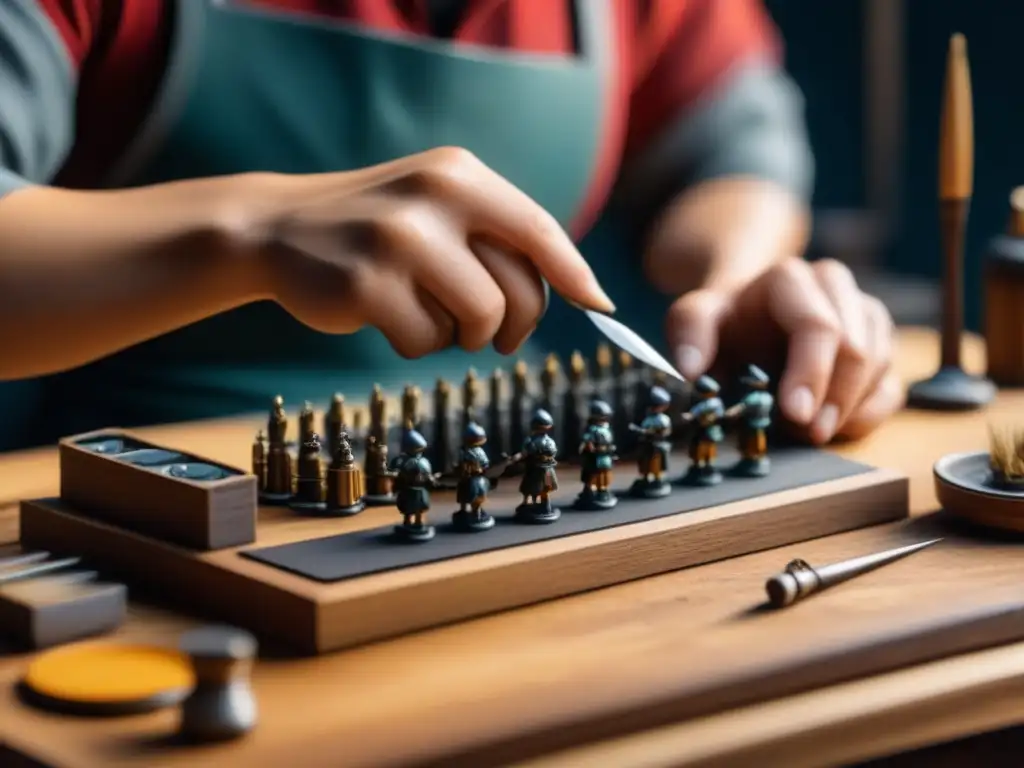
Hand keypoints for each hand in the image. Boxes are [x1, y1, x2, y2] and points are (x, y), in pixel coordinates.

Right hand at [248, 147, 613, 356]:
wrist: (279, 228)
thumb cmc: (380, 228)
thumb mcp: (439, 207)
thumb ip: (499, 234)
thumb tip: (582, 291)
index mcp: (459, 175)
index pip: (539, 230)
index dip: (574, 275)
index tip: (599, 306)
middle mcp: (434, 199)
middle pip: (519, 292)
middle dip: (514, 325)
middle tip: (491, 333)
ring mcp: (398, 241)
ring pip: (478, 321)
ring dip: (460, 335)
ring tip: (427, 313)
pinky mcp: (366, 285)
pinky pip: (425, 342)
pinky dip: (415, 343)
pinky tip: (386, 315)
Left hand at [665, 257, 903, 443]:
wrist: (749, 311)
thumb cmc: (725, 318)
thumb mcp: (696, 318)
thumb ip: (689, 334)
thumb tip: (690, 369)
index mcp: (791, 279)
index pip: (816, 325)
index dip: (811, 373)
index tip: (795, 414)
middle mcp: (836, 288)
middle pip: (856, 349)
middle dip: (834, 399)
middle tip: (807, 435)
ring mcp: (863, 314)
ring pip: (879, 366)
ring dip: (850, 408)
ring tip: (813, 433)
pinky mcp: (879, 344)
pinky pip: (890, 384)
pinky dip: (868, 414)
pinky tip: (838, 429)